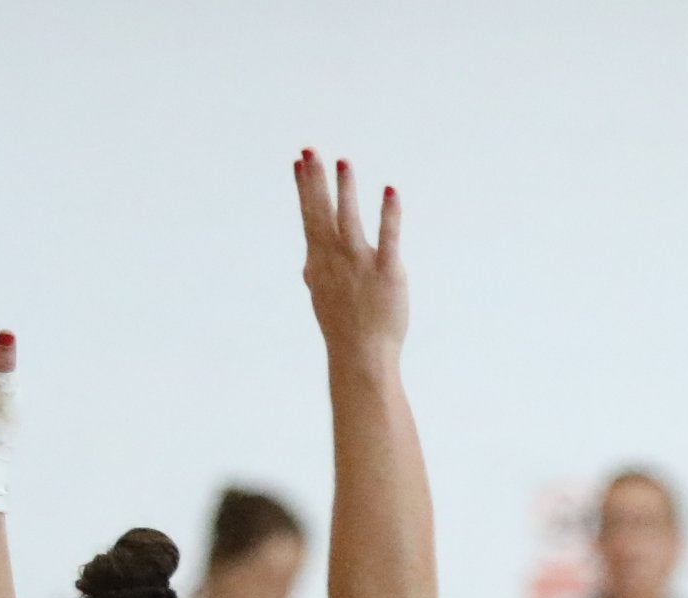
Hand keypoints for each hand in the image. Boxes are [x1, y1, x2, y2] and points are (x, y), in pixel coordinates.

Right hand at [295, 149, 407, 357]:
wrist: (361, 356)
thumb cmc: (343, 328)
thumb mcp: (323, 297)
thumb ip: (315, 274)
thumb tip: (308, 265)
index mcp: (319, 261)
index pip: (310, 216)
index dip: (305, 188)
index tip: (298, 162)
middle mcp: (335, 259)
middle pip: (322, 213)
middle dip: (314, 181)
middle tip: (310, 151)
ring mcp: (360, 265)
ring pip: (349, 220)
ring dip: (345, 190)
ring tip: (342, 162)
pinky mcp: (387, 273)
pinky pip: (388, 238)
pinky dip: (388, 214)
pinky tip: (389, 191)